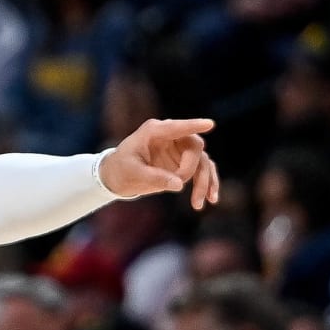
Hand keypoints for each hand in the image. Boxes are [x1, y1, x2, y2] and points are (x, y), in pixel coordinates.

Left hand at [100, 118, 219, 209]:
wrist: (118, 176)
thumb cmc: (121, 169)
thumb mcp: (133, 173)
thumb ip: (155, 177)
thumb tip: (179, 185)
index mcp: (154, 131)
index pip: (177, 127)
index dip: (194, 125)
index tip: (209, 124)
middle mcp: (171, 136)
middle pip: (194, 147)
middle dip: (192, 169)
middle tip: (179, 184)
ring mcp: (180, 148)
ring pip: (202, 161)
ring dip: (204, 182)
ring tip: (197, 204)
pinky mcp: (185, 161)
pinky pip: (203, 170)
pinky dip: (208, 183)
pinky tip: (211, 199)